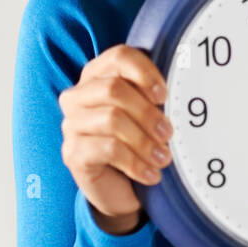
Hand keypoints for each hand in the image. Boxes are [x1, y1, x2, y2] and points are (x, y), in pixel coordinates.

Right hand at [58, 44, 172, 234]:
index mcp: (97, 76)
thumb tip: (176, 91)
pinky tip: (151, 174)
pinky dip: (135, 163)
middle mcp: (77, 97)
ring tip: (164, 158)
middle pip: (113, 88)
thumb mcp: (145, 115)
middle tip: (168, 133)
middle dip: (147, 112)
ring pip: (112, 119)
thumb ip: (152, 97)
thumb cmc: (136, 143)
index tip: (164, 95)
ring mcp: (71, 125)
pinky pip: (108, 149)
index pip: (118, 56)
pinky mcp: (72, 153)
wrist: (120, 189)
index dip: (144, 72)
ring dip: (144, 141)